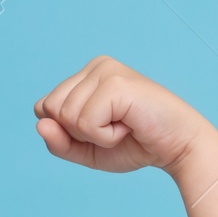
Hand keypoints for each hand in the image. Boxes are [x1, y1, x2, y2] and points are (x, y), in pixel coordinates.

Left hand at [32, 55, 216, 174]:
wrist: (178, 148)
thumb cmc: (136, 145)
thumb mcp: (87, 150)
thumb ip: (59, 143)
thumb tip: (40, 123)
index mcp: (86, 75)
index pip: (44, 108)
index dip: (67, 132)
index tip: (102, 130)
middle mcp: (94, 66)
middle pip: (50, 110)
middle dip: (78, 133)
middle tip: (114, 128)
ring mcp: (105, 70)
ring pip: (66, 116)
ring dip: (95, 135)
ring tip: (124, 126)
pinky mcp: (116, 83)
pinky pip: (85, 122)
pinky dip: (105, 137)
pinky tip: (129, 126)